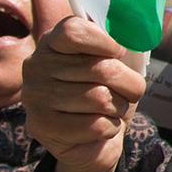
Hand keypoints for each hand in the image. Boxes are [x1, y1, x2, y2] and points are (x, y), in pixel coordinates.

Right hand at [23, 0, 144, 171]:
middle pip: (100, 68)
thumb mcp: (114, 64)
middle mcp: (37, 65)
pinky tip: (101, 127)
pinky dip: (109, 128)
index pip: (74, 30)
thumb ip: (119, 43)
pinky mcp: (41, 127)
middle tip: (127, 92)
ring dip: (119, 108)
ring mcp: (35, 96)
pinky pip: (94, 125)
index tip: (118, 53)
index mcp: (53, 42)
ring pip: (100, 99)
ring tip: (113, 110)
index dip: (104, 42)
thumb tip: (137, 29)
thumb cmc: (107, 95)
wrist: (93, 143)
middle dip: (128, 84)